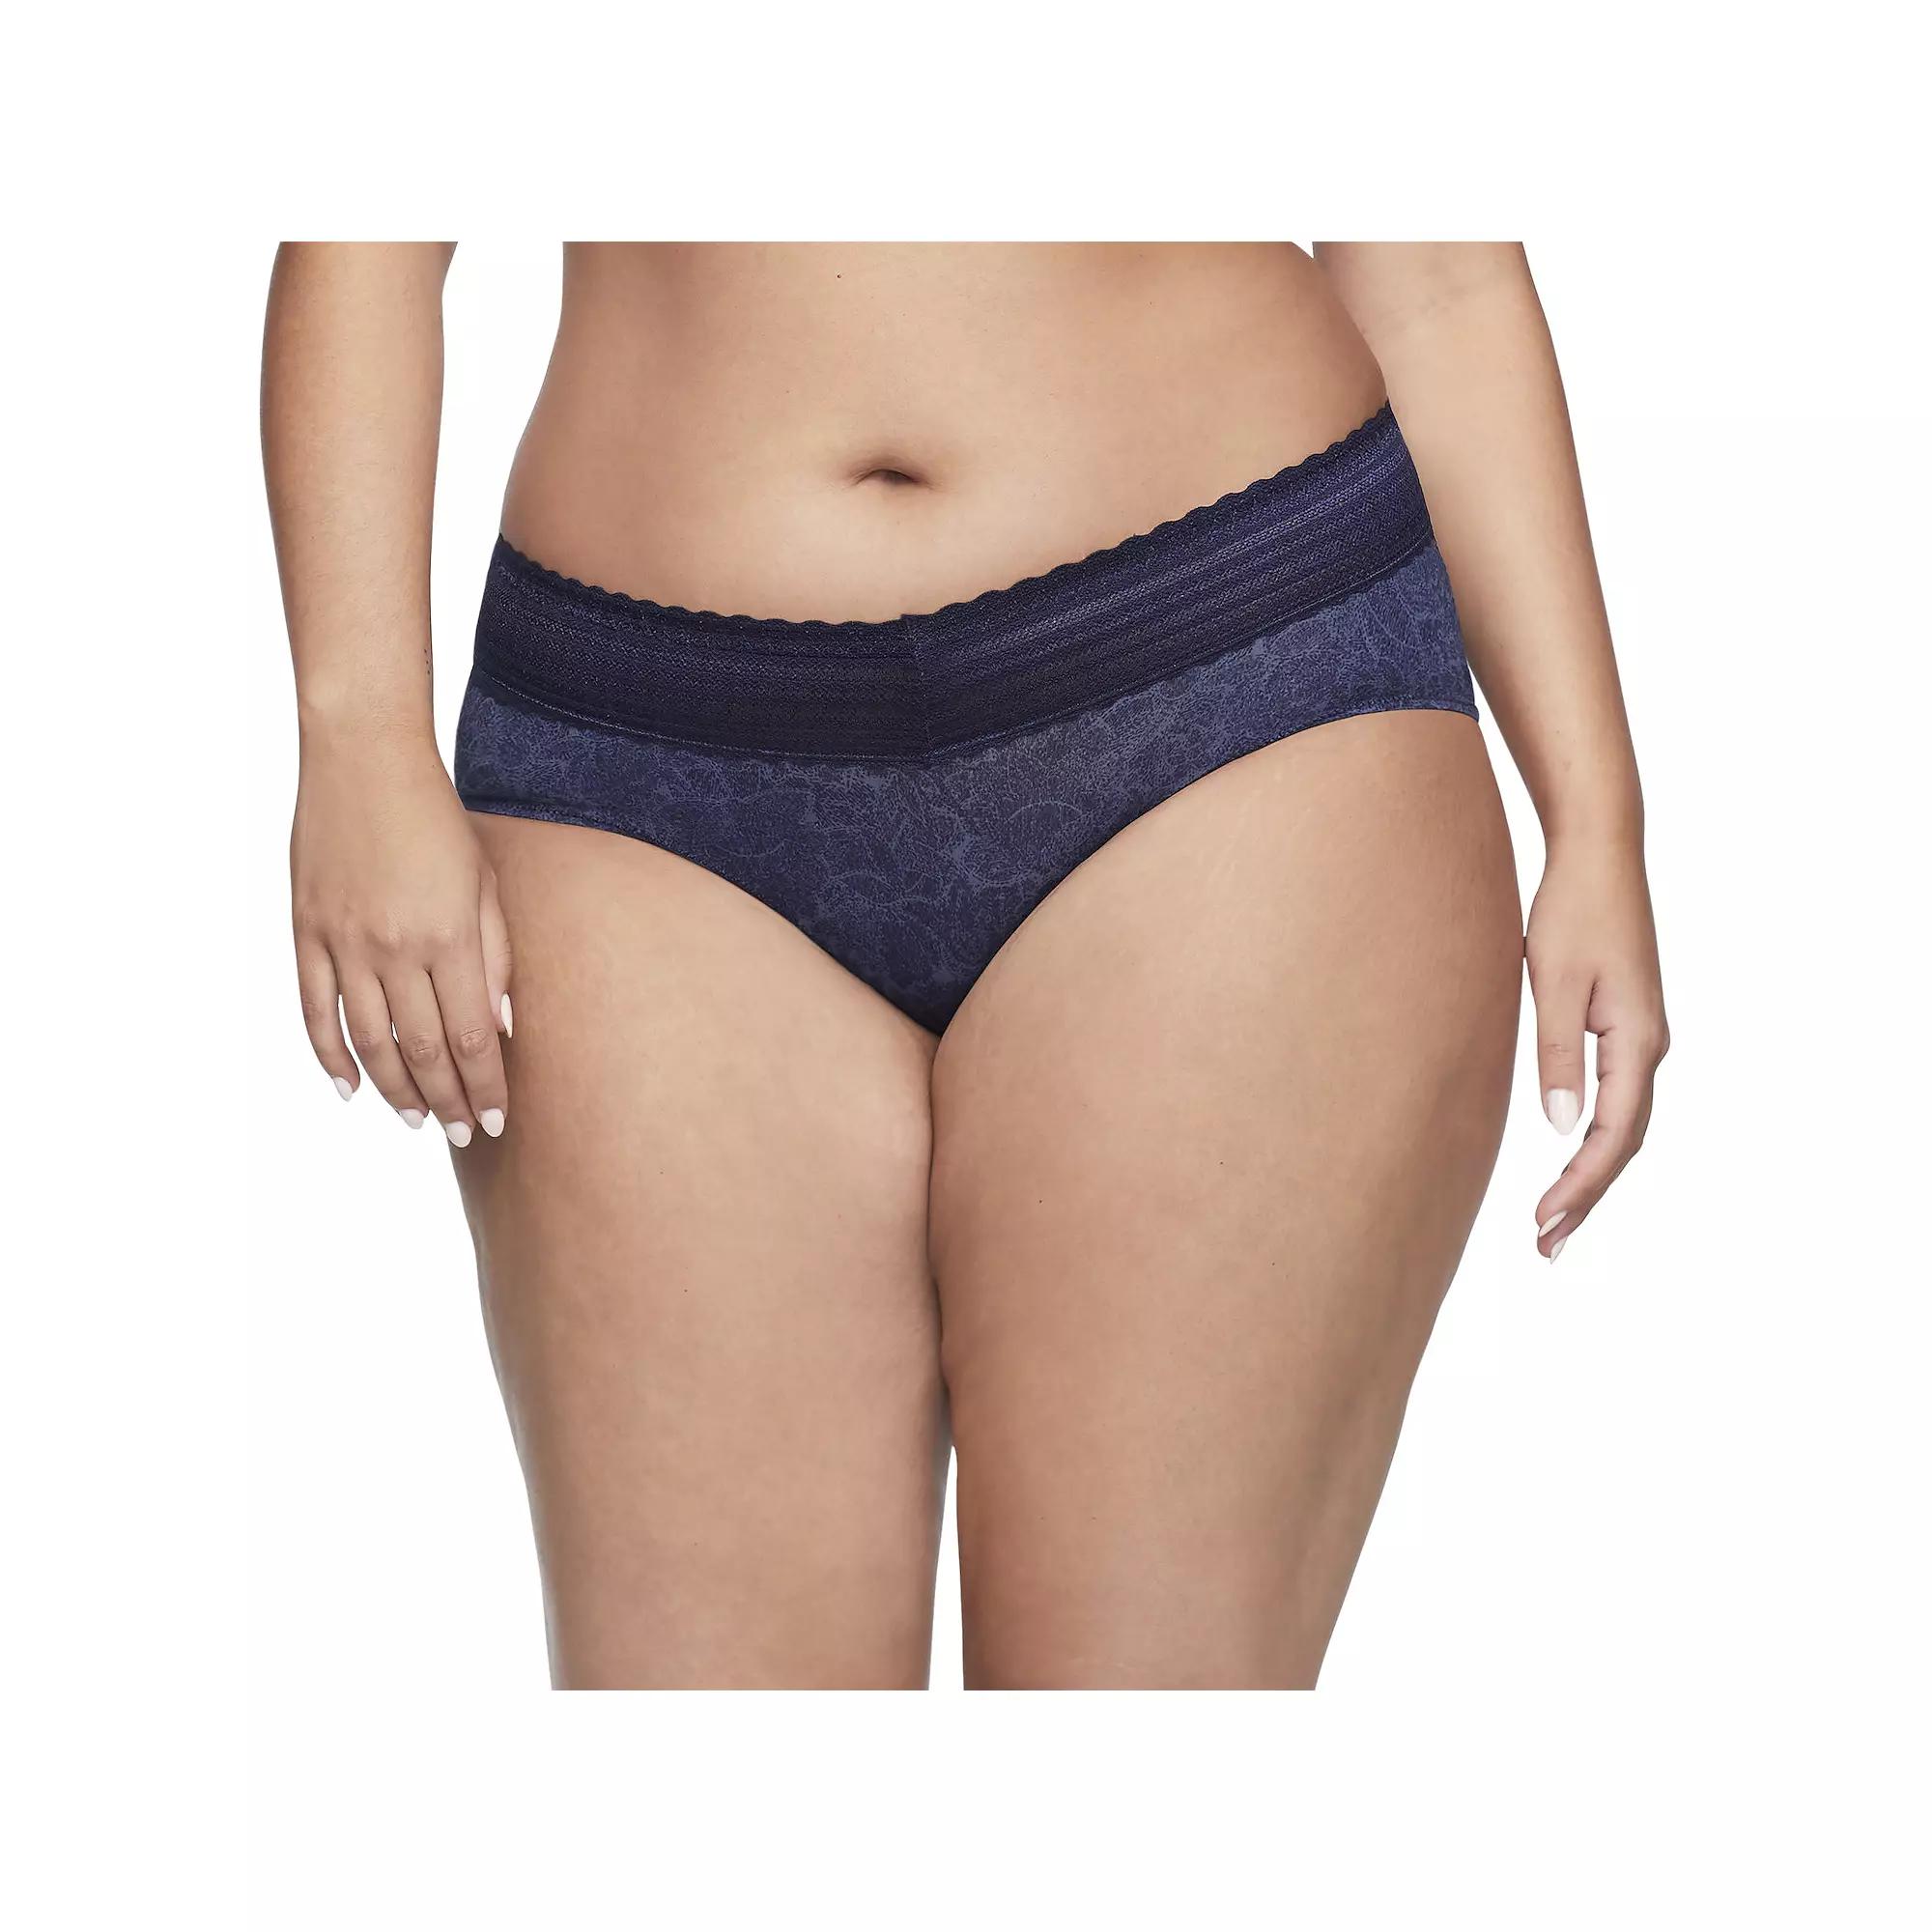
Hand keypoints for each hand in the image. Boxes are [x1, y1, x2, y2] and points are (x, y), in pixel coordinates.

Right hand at [291, 733, 512, 1145]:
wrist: (364, 758)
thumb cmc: (439, 818)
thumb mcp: (486, 883)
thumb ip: (496, 957)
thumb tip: (501, 1028)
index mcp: (448, 935)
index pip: (471, 1036)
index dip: (486, 1085)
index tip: (498, 1118)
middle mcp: (394, 946)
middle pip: (424, 1048)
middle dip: (450, 1100)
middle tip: (465, 1135)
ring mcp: (344, 941)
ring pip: (370, 1041)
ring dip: (396, 1089)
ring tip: (418, 1121)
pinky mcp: (305, 931)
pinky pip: (316, 1010)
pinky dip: (331, 1056)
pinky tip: (351, 1090)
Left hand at [1525, 836, 1667, 1257]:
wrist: (1599, 854)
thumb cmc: (1571, 910)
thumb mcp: (1554, 983)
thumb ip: (1557, 1055)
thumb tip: (1560, 1128)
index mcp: (1636, 1040)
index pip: (1613, 1135)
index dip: (1580, 1186)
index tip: (1545, 1222)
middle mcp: (1649, 1045)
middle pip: (1624, 1141)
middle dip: (1586, 1197)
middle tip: (1545, 1247)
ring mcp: (1641, 1036)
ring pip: (1623, 1124)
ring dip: (1590, 1174)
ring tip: (1551, 1220)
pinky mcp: (1625, 1025)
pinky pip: (1618, 1098)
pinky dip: (1594, 1138)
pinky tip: (1568, 1158)